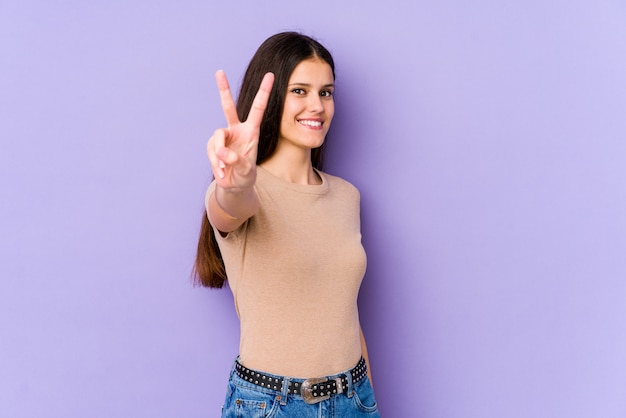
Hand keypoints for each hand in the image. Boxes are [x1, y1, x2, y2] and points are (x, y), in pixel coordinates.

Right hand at [207, 70, 273, 189]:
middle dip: (223, 89)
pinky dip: (216, 164)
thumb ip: (237, 162)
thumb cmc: (245, 176)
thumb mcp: (246, 171)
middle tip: (219, 72)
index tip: (270, 75)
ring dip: (219, 155)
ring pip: (217, 138)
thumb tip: (222, 153)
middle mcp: (236, 130)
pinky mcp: (212, 146)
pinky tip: (222, 172)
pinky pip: (211, 152)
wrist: (234, 186)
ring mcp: (223, 137)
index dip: (264, 92)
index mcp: (251, 131)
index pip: (257, 108)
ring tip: (225, 169)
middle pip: (228, 107)